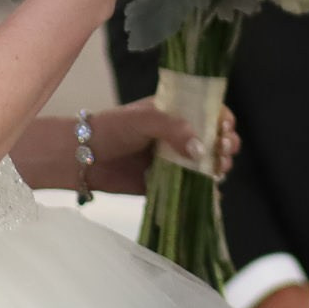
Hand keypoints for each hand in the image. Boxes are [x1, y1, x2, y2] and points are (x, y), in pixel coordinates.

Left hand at [82, 101, 239, 194]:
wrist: (83, 159)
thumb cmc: (113, 129)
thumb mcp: (144, 119)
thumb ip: (173, 129)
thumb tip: (202, 149)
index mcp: (175, 113)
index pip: (209, 111)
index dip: (222, 120)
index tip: (223, 130)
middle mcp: (178, 136)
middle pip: (214, 139)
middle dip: (225, 145)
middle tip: (222, 153)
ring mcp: (173, 160)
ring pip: (206, 164)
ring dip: (218, 168)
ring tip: (217, 172)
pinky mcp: (165, 183)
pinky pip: (191, 188)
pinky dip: (206, 193)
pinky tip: (214, 195)